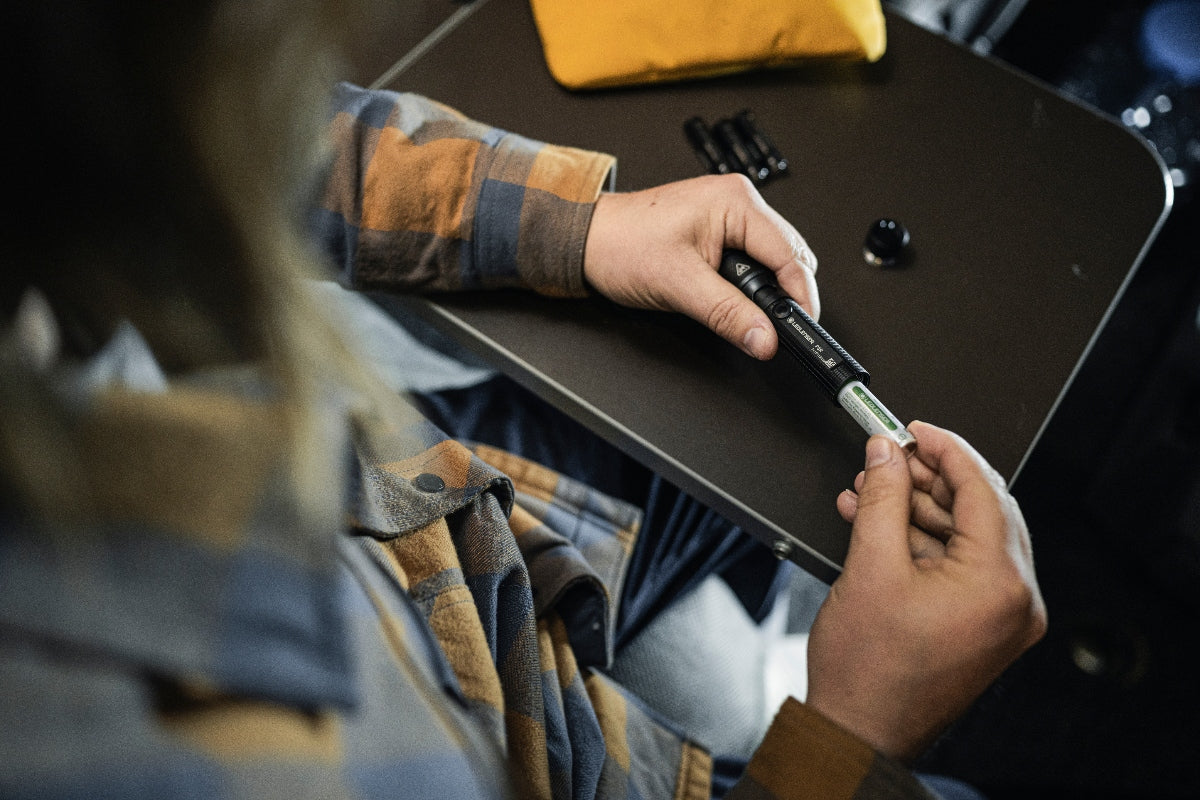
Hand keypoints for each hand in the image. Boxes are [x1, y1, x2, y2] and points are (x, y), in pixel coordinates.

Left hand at [582, 174, 817, 359]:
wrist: (587, 240)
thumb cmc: (621, 246)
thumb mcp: (679, 285)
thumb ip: (728, 314)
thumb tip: (765, 338)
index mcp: (736, 201)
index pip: (789, 254)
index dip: (800, 296)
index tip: (803, 327)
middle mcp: (738, 200)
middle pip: (789, 255)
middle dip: (785, 293)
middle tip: (773, 327)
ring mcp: (729, 213)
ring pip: (772, 259)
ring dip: (767, 289)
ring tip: (750, 313)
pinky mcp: (719, 228)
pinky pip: (752, 258)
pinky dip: (751, 283)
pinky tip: (737, 298)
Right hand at [806, 421, 1047, 761]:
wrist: (859, 732)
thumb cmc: (868, 672)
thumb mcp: (870, 566)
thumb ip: (884, 497)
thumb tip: (887, 453)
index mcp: (1001, 584)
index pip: (983, 489)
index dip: (945, 449)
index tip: (914, 429)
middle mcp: (1014, 601)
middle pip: (979, 509)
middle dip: (927, 479)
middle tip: (888, 457)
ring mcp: (1000, 616)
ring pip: (964, 536)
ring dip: (916, 509)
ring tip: (870, 490)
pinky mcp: (979, 625)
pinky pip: (956, 565)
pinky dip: (920, 541)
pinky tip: (878, 523)